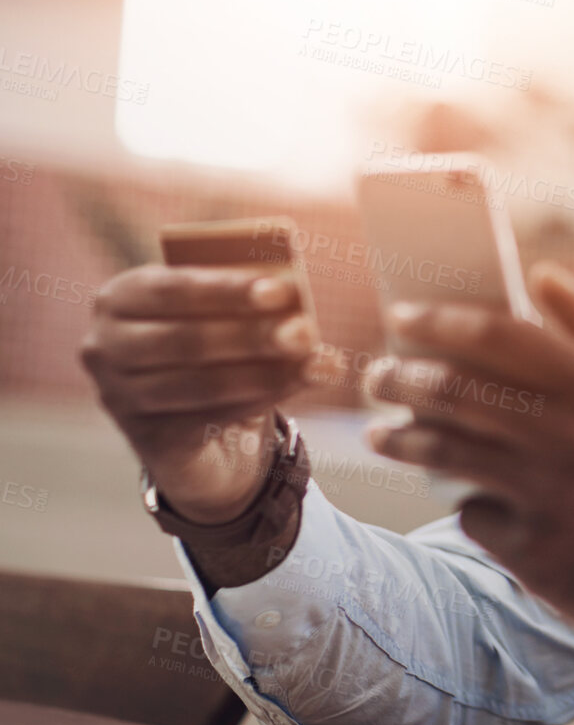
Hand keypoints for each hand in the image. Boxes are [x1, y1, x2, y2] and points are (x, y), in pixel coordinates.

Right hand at [80, 265, 319, 522]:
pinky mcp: (145, 437)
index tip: (283, 290)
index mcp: (121, 295)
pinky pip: (210, 418)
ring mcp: (118, 396)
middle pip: (186, 340)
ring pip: (201, 384)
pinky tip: (299, 384)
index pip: (173, 288)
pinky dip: (262, 398)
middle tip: (306, 332)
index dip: (229, 290)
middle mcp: (105, 345)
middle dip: (253, 336)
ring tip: (317, 363)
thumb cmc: (211, 341)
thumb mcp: (222, 311)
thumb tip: (297, 304)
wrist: (193, 412)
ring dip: (267, 373)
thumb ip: (247, 300)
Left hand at [365, 263, 573, 724]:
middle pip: (461, 391)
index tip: (403, 314)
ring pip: (447, 452)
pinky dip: (468, 506)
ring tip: (383, 434)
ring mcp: (555, 500)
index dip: (442, 321)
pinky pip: (474, 517)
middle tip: (379, 375)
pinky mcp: (538, 556)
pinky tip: (476, 503)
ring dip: (401, 436)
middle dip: (402, 376)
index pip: (505, 338)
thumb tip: (544, 275)